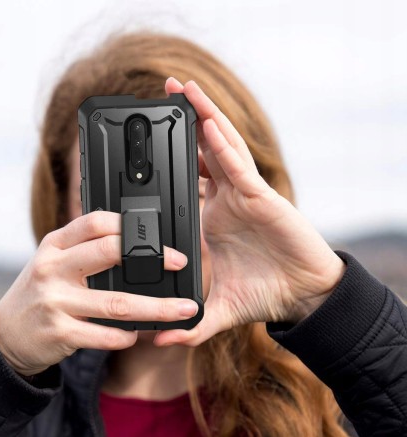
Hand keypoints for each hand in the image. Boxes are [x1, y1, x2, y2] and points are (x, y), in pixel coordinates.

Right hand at [0, 211, 196, 375]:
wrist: (5, 334)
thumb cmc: (40, 292)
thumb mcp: (53, 261)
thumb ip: (84, 249)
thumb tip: (135, 244)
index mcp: (54, 245)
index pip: (94, 222)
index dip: (128, 225)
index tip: (158, 237)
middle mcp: (53, 268)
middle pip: (109, 253)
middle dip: (152, 259)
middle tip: (179, 263)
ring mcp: (55, 301)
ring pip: (116, 302)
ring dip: (156, 308)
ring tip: (181, 309)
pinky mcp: (60, 332)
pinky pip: (104, 335)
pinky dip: (127, 336)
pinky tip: (136, 334)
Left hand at [154, 78, 345, 347]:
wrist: (301, 296)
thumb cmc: (264, 293)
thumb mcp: (217, 308)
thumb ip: (189, 324)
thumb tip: (157, 340)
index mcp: (211, 216)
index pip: (185, 179)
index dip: (167, 160)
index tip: (141, 145)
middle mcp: (226, 198)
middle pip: (201, 151)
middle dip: (184, 120)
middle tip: (162, 92)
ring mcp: (244, 193)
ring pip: (220, 146)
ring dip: (202, 115)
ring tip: (183, 89)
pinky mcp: (263, 197)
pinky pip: (239, 167)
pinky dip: (223, 146)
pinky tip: (207, 124)